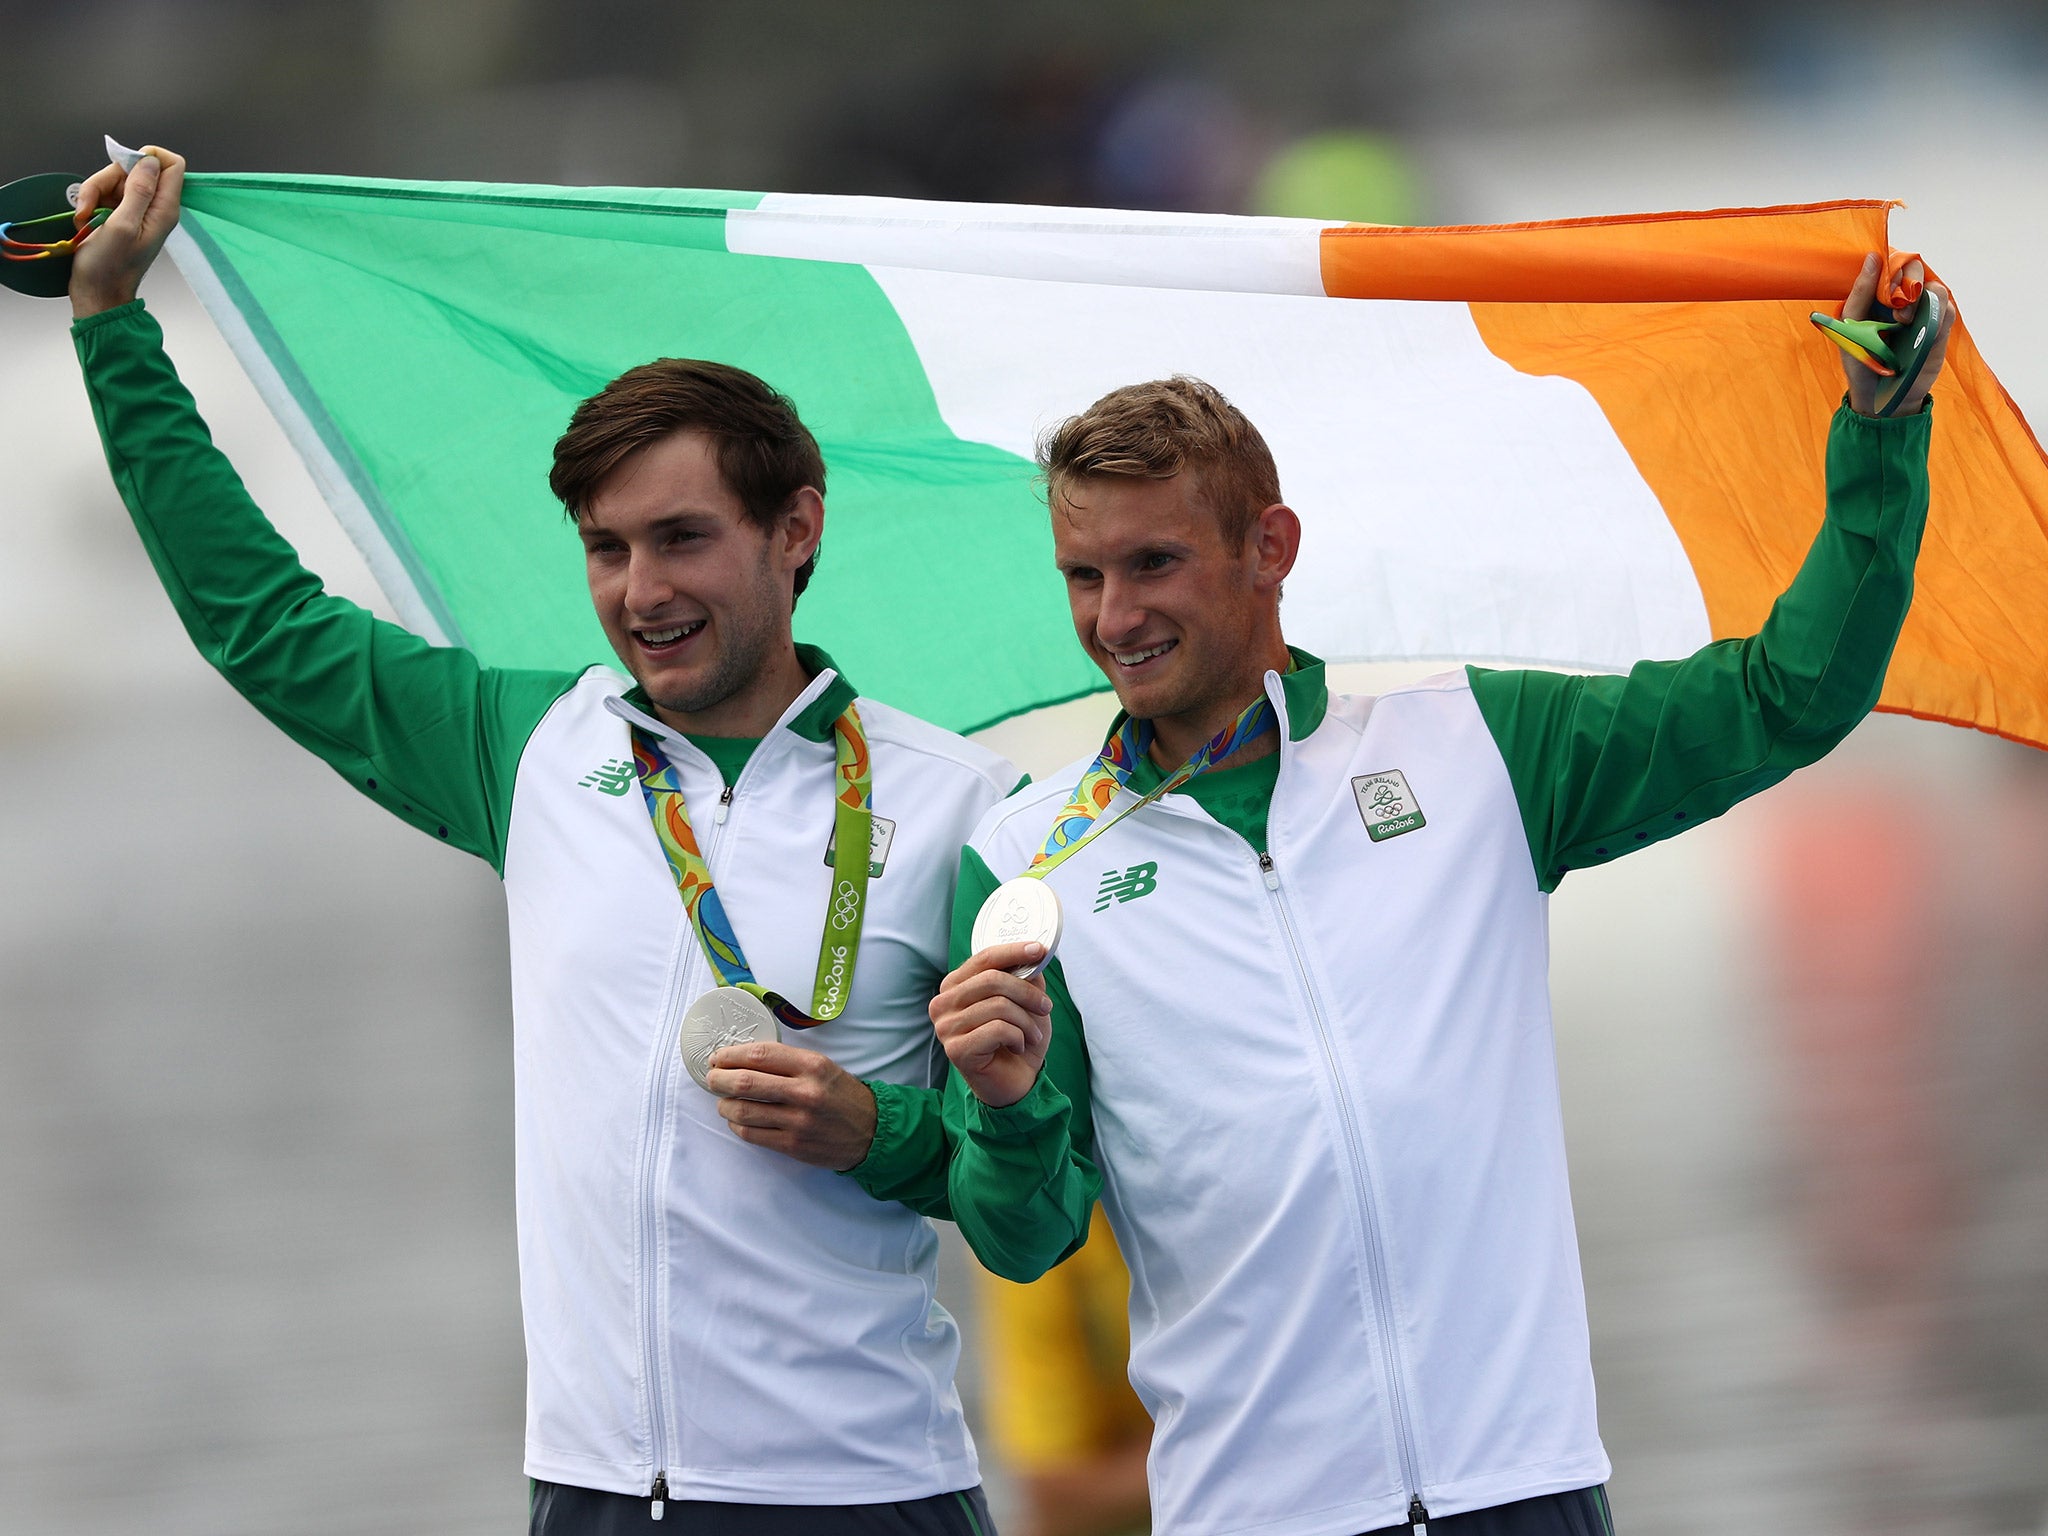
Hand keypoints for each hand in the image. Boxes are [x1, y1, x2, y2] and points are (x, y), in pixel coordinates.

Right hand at [69, 144, 186, 318]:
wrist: (96, 292)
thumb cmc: (110, 266)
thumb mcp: (123, 225)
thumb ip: (139, 191)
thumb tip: (149, 161)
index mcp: (164, 209)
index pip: (172, 164)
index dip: (148, 157)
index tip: (124, 168)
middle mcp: (154, 207)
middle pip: (135, 168)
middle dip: (108, 178)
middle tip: (92, 203)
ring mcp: (135, 210)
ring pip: (115, 179)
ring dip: (93, 192)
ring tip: (85, 216)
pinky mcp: (118, 214)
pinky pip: (103, 193)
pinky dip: (90, 202)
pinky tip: (84, 219)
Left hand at [704, 1040, 877, 1169]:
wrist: (871, 1131)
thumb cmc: (842, 1095)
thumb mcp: (822, 1066)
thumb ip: (787, 1061)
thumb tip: (742, 1059)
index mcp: (811, 1065)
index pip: (759, 1055)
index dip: (730, 1055)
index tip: (718, 1057)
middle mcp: (804, 1091)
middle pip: (745, 1082)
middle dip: (719, 1079)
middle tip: (712, 1078)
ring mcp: (798, 1121)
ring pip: (743, 1111)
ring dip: (724, 1105)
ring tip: (723, 1101)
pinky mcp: (793, 1145)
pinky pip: (751, 1134)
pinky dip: (737, 1125)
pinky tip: (738, 1119)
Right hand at [929, 942, 1052, 1107]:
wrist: (1014, 1083)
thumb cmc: (1016, 1040)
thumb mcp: (1025, 1003)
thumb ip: (1024, 978)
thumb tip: (1032, 958)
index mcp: (955, 986)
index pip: (984, 958)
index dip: (1013, 952)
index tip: (1039, 950)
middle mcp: (943, 1003)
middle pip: (992, 979)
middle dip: (1027, 993)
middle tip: (1045, 1007)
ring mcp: (945, 1027)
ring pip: (998, 1006)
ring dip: (1026, 1021)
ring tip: (1032, 1035)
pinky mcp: (955, 1049)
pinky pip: (998, 1030)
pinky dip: (1018, 1037)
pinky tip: (1018, 1046)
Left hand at [1836, 251, 1953, 417]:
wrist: (1878, 395)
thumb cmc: (1860, 360)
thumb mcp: (1849, 326)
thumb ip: (1860, 293)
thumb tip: (1873, 258)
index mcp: (1880, 296)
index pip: (1893, 263)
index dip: (1892, 266)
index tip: (1885, 283)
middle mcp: (1903, 301)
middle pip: (1916, 269)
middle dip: (1907, 280)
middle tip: (1895, 302)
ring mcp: (1923, 315)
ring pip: (1936, 289)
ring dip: (1922, 299)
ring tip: (1902, 321)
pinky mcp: (1938, 331)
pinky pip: (1947, 311)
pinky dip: (1937, 314)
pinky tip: (1921, 328)